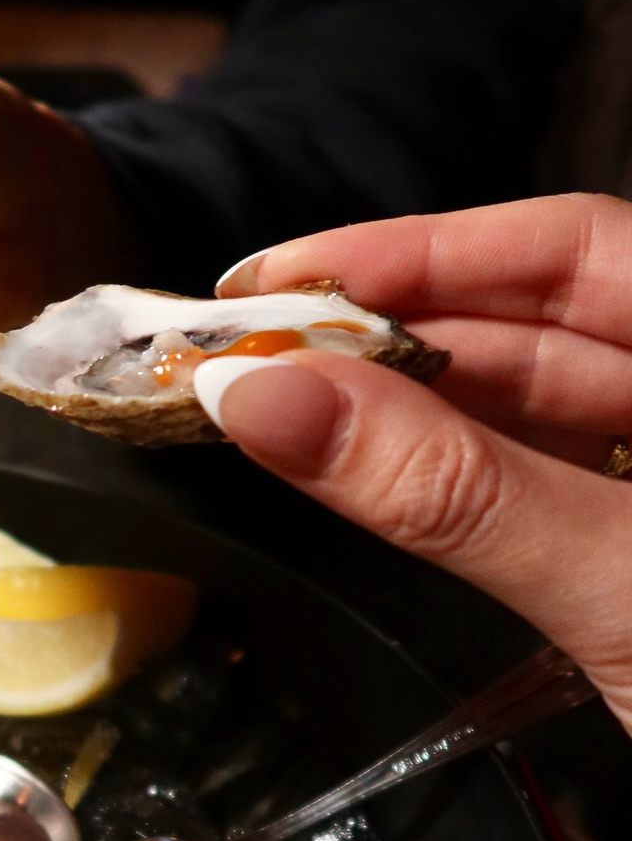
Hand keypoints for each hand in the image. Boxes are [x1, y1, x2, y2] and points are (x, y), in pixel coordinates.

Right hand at [198, 194, 631, 734]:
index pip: (573, 252)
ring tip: (278, 416)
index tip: (275, 283)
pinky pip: (536, 503)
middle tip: (246, 363)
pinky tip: (366, 481)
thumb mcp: (625, 590)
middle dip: (388, 337)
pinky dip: (447, 490)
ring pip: (530, 420)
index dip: (415, 251)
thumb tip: (274, 402)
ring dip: (402, 416)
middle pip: (539, 329)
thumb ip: (451, 491)